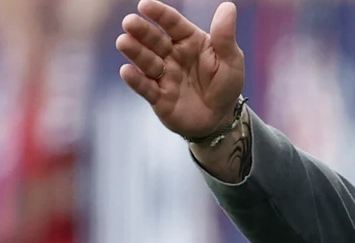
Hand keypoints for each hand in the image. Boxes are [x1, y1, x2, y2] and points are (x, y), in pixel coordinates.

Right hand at [117, 1, 245, 138]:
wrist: (221, 119)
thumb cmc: (225, 84)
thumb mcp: (231, 60)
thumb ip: (225, 36)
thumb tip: (228, 6)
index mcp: (189, 40)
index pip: (173, 24)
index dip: (159, 14)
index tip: (145, 5)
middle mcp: (172, 55)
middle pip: (154, 40)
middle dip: (141, 31)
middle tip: (129, 22)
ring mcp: (163, 76)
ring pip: (147, 62)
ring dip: (135, 52)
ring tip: (123, 42)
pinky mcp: (158, 98)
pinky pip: (146, 88)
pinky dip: (136, 80)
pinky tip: (127, 71)